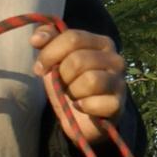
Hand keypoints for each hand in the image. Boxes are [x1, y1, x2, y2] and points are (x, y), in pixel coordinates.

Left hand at [31, 25, 127, 145]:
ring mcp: (120, 82)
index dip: (50, 53)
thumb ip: (48, 40)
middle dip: (62, 75)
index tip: (39, 67)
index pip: (73, 38)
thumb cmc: (70, 83)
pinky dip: (82, 106)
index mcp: (102, 43)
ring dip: (73, 91)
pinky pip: (94, 103)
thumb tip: (36, 39)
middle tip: (61, 84)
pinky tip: (80, 106)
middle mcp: (116, 59)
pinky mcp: (118, 104)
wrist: (82, 118)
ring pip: (90, 80)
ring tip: (73, 95)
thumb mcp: (56, 58)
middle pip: (79, 60)